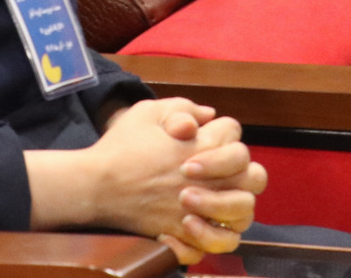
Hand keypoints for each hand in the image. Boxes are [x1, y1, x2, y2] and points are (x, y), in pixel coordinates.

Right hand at [25, 98, 261, 260]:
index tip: (205, 138)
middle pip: (254, 175)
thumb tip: (208, 115)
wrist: (96, 185)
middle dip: (243, 171)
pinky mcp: (186, 232)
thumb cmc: (121, 146)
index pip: (234, 134)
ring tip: (217, 200)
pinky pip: (219, 242)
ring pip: (243, 213)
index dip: (223, 133)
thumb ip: (182, 108)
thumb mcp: (148, 112)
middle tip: (222, 172)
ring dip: (235, 205)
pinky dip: (217, 236)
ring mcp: (199, 208)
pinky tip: (203, 224)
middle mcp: (208, 178)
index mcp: (201, 145)